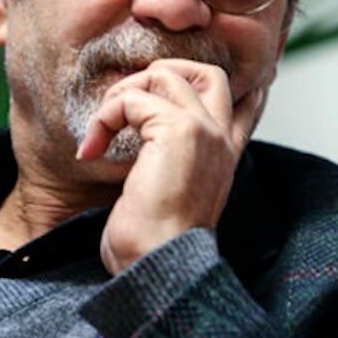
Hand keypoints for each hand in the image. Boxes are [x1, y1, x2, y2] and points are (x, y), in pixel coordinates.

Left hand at [76, 59, 264, 274]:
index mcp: (225, 156)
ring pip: (162, 75)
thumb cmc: (154, 244)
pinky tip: (92, 149)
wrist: (158, 264)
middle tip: (127, 105)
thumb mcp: (174, 198)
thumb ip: (174, 165)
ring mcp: (203, 130)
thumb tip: (146, 145)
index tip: (207, 79)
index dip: (226, 82)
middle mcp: (221, 138)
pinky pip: (130, 99)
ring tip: (102, 129)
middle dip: (160, 75)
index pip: (245, 103)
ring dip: (121, 94)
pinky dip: (103, 118)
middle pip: (206, 73)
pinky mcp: (178, 130)